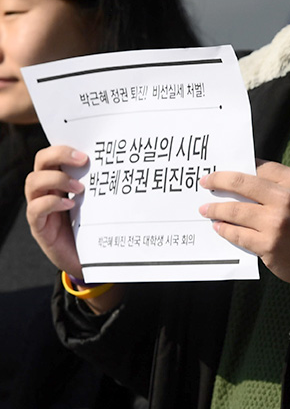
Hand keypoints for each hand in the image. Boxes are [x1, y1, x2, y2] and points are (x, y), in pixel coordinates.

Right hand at [25, 145, 125, 313]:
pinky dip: (50, 204)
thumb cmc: (100, 229)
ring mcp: (41, 208)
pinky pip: (35, 209)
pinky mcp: (40, 227)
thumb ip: (109, 186)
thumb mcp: (105, 204)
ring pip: (33, 182)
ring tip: (80, 188)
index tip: (88, 148)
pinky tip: (69, 206)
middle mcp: (49, 190)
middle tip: (83, 160)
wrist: (92, 262)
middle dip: (58, 154)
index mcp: (64, 180)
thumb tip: (137, 166)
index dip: (65, 145)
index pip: (55, 153)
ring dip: (56, 180)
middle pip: (41, 161)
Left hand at [199, 161, 289, 289]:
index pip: (259, 167)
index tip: (223, 170)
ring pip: (234, 210)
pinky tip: (219, 227)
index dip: (237, 167)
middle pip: (241, 183)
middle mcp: (286, 199)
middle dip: (218, 180)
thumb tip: (244, 179)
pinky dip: (224, 229)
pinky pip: (237, 234)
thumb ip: (281, 186)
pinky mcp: (268, 245)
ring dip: (215, 209)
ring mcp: (276, 223)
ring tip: (206, 209)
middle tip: (205, 182)